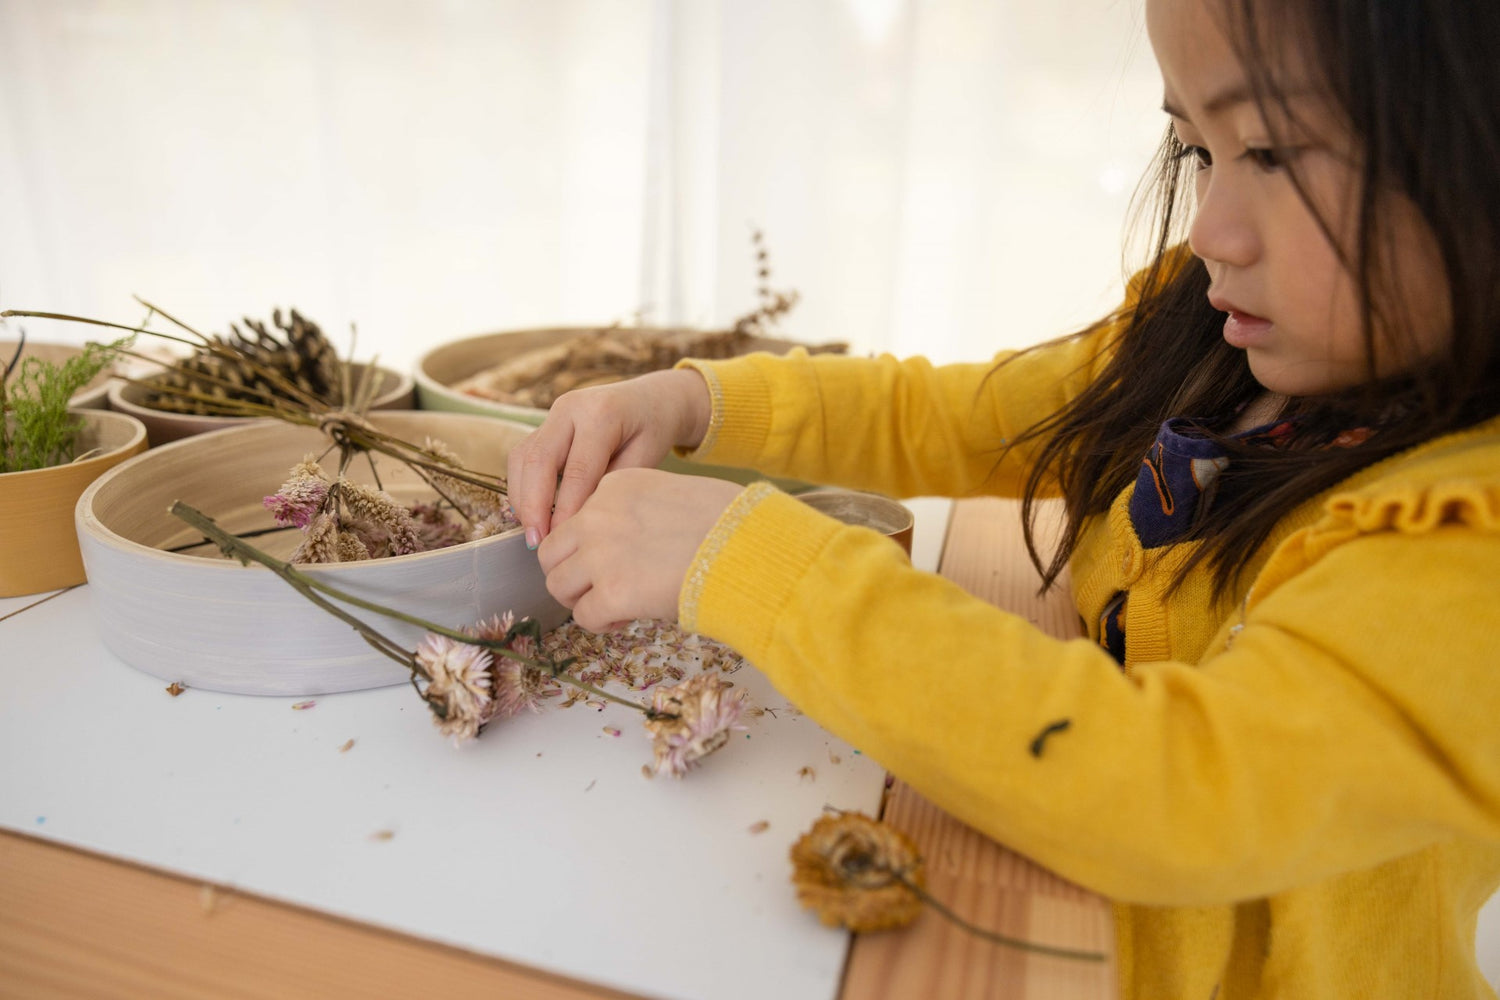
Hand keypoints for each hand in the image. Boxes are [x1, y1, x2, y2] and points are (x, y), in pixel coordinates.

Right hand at [506, 368, 712, 546]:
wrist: (650, 400)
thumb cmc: (652, 431)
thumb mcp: (645, 458)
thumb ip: (611, 485)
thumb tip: (578, 521)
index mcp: (601, 413)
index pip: (577, 469)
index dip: (565, 508)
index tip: (562, 539)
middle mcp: (570, 408)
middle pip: (538, 460)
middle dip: (533, 505)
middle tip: (536, 542)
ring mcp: (553, 414)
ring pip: (523, 457)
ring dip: (522, 498)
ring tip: (532, 533)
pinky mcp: (544, 426)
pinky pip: (523, 456)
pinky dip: (522, 486)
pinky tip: (531, 514)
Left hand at [536, 468, 741, 630]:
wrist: (749, 550)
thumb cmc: (730, 524)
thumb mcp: (674, 495)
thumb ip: (639, 512)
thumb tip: (628, 545)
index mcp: (615, 485)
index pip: (576, 519)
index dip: (591, 547)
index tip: (618, 561)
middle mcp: (598, 514)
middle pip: (552, 552)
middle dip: (572, 574)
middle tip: (600, 589)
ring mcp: (600, 553)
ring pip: (558, 585)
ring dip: (582, 599)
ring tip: (615, 605)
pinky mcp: (611, 592)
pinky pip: (583, 616)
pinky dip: (603, 622)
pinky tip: (629, 617)